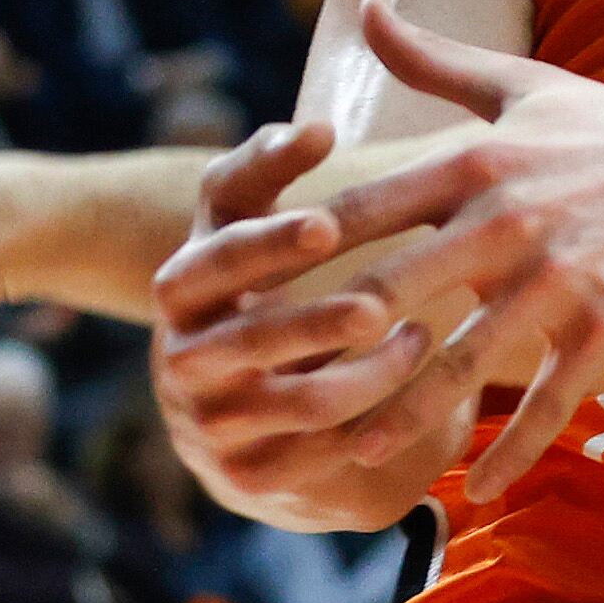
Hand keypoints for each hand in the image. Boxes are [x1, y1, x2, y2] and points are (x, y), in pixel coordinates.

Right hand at [149, 121, 460, 530]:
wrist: (247, 407)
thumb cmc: (261, 288)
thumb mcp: (250, 227)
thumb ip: (266, 171)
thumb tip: (312, 125)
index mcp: (179, 288)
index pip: (213, 258)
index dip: (268, 241)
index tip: (330, 222)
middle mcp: (179, 358)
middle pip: (252, 337)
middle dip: (320, 319)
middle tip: (379, 303)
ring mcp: (208, 424)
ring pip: (301, 401)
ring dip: (371, 372)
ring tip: (424, 336)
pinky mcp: (247, 477)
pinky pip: (323, 453)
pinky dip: (377, 421)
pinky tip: (420, 390)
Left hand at [318, 0, 603, 502]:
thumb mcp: (521, 84)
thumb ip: (433, 57)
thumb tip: (368, 5)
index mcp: (476, 164)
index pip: (363, 211)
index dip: (298, 252)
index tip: (242, 292)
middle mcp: (507, 222)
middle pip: (392, 296)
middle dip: (327, 349)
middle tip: (271, 393)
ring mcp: (559, 280)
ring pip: (462, 364)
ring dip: (403, 416)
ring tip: (354, 456)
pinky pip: (550, 400)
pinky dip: (514, 449)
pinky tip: (480, 490)